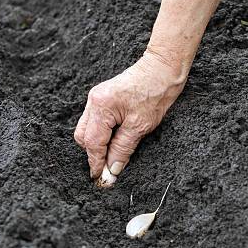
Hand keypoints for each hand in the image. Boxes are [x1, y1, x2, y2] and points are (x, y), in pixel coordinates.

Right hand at [74, 50, 186, 185]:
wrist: (163, 69)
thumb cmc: (155, 93)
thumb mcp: (140, 126)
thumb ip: (122, 148)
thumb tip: (112, 169)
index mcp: (101, 106)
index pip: (92, 143)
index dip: (96, 163)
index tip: (101, 179)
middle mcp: (94, 101)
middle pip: (84, 137)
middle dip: (94, 154)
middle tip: (108, 169)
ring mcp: (97, 98)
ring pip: (88, 130)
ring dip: (98, 145)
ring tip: (113, 156)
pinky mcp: (103, 99)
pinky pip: (96, 122)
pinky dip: (102, 135)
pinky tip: (114, 141)